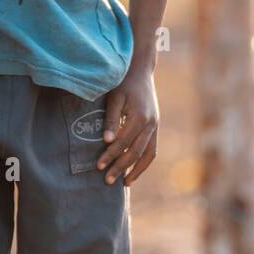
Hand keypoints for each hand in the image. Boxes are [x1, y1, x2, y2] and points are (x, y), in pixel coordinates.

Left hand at [97, 68, 158, 186]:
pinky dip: (144, 162)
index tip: (98, 166)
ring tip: (125, 183)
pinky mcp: (155, 126)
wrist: (140, 70)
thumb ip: (111, 119)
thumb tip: (107, 141)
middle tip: (107, 181)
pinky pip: (152, 149)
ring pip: (148, 154)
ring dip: (137, 170)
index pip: (123, 143)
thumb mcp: (114, 98)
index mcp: (140, 117)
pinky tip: (134, 170)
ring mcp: (155, 126)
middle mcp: (151, 124)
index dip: (110, 156)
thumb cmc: (123, 83)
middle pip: (136, 152)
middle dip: (121, 167)